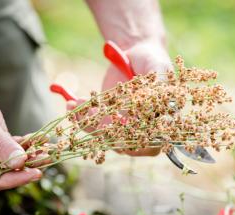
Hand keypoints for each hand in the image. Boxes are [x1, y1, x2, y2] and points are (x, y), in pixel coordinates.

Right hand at [0, 56, 41, 190]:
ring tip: (47, 148)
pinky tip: (40, 138)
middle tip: (47, 159)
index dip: (16, 179)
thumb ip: (1, 145)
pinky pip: (13, 147)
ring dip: (30, 155)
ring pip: (12, 160)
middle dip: (27, 166)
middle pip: (6, 173)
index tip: (36, 173)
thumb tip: (20, 162)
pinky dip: (26, 143)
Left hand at [67, 40, 171, 155]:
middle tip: (87, 112)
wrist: (134, 52)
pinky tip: (72, 104)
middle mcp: (143, 128)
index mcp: (162, 120)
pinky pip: (94, 126)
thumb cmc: (151, 58)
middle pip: (124, 142)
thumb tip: (157, 109)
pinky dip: (81, 117)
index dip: (133, 139)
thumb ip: (159, 86)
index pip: (151, 143)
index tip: (115, 126)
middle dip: (103, 129)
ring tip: (75, 104)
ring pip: (105, 136)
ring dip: (87, 123)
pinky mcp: (108, 120)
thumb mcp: (157, 67)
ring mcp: (124, 126)